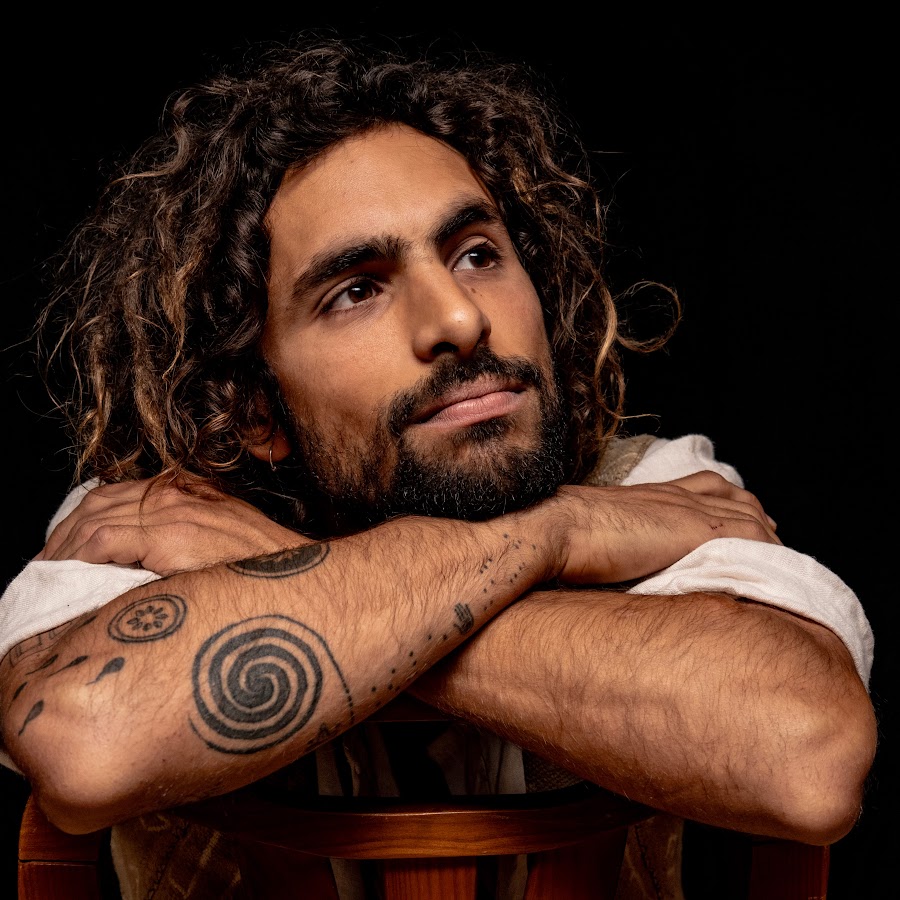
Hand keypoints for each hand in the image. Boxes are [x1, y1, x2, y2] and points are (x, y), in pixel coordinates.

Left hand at [36, 477, 308, 574]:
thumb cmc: (267, 568)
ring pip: (91, 520)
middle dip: (62, 535)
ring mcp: (172, 513)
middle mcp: (175, 494)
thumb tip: (147, 557)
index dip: (81, 521)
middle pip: (95, 503)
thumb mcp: (226, 536)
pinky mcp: (171, 537)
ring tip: (49, 577)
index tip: (65, 551)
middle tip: (46, 566)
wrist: (302, 578)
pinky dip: (78, 558)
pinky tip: (71, 577)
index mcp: (186, 490)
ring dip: (62, 550)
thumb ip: (188, 534)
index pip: (115, 494)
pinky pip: (103, 540)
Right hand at [553, 470, 780, 583]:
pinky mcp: (695, 530)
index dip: (727, 499)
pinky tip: (775, 575)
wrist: (556, 528)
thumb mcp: (590, 537)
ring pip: (749, 516)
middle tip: (774, 541)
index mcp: (648, 495)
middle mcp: (672, 495)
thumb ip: (610, 547)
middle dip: (757, 516)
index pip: (702, 485)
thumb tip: (605, 571)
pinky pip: (750, 537)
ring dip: (769, 541)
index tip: (743, 516)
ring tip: (783, 566)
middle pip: (733, 495)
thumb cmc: (559, 537)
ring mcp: (686, 510)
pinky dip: (768, 554)